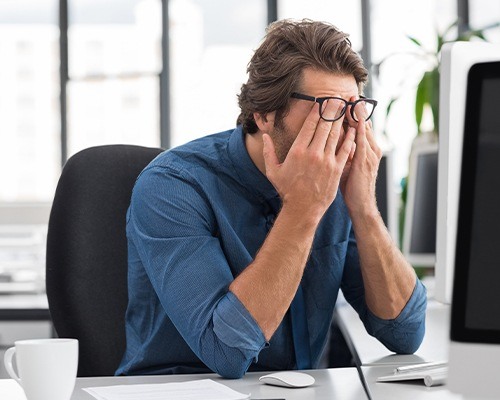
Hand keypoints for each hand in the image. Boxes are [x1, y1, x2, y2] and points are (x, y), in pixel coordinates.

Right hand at [262, 100, 355, 221]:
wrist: (303, 209)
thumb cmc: (287, 190)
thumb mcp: (273, 171)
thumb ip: (268, 152)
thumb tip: (265, 136)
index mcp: (297, 151)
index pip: (309, 125)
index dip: (317, 111)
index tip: (321, 101)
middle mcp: (313, 153)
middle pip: (325, 125)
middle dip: (331, 110)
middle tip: (336, 98)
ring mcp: (326, 161)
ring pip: (336, 134)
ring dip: (341, 119)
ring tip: (345, 107)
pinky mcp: (336, 169)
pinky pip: (345, 149)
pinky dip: (350, 137)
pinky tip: (353, 129)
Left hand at [340, 96, 381, 216]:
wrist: (361, 205)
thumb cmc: (353, 187)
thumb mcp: (349, 165)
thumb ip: (344, 151)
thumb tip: (335, 140)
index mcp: (367, 149)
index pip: (360, 126)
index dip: (354, 112)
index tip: (346, 99)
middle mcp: (371, 148)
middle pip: (363, 123)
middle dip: (356, 108)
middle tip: (349, 93)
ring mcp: (369, 154)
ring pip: (363, 129)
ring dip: (358, 114)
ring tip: (352, 99)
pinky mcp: (365, 160)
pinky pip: (361, 140)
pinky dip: (358, 128)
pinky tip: (354, 118)